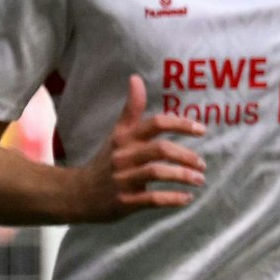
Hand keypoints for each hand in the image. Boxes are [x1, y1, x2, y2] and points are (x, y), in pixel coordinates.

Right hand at [71, 75, 205, 220]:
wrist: (78, 194)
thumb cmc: (106, 161)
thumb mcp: (117, 134)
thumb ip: (131, 109)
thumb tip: (136, 77)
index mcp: (124, 138)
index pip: (156, 123)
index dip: (181, 124)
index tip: (202, 130)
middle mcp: (123, 156)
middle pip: (160, 149)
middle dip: (186, 156)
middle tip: (202, 164)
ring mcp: (122, 179)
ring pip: (157, 172)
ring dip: (183, 176)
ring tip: (200, 180)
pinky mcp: (123, 201)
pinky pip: (152, 199)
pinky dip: (173, 199)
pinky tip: (187, 198)